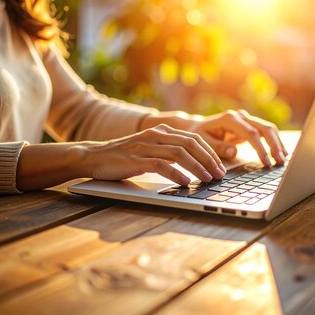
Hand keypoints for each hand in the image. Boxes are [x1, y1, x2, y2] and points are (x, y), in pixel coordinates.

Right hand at [83, 124, 225, 185]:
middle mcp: (156, 135)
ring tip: (208, 179)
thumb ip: (169, 152)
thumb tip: (193, 165)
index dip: (210, 153)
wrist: (94, 156)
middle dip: (209, 160)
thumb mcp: (150, 149)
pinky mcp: (136, 159)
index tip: (220, 167)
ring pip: (179, 153)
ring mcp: (146, 146)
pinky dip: (176, 174)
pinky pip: (161, 165)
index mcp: (162, 131)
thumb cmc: (125, 156)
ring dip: (197, 167)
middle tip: (220, 175)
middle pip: (191, 144)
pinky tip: (186, 183)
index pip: (194, 139)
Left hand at [183, 110, 287, 165]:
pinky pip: (266, 132)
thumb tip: (234, 152)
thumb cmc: (199, 135)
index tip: (266, 162)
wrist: (196, 127)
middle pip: (264, 128)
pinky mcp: (250, 126)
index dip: (260, 148)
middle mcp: (240, 116)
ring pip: (268, 128)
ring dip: (278, 143)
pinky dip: (275, 142)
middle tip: (280, 161)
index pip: (251, 133)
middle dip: (274, 145)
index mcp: (230, 119)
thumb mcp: (204, 142)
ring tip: (283, 159)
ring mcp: (246, 120)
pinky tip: (281, 153)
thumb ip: (218, 147)